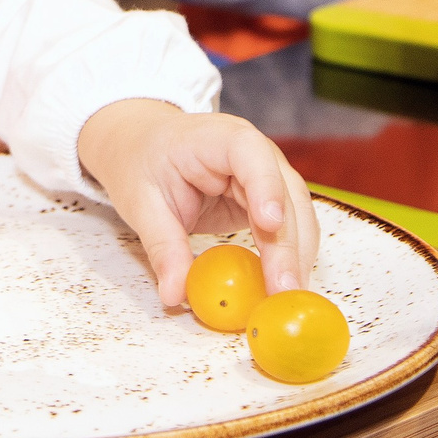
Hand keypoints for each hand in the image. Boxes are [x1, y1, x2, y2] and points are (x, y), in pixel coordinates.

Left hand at [77, 99, 319, 306]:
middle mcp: (254, 153)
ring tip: (286, 298)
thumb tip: (175, 293)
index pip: (250, 153)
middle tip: (283, 288)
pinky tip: (282, 288)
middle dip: (287, 243)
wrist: (144, 146)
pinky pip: (289, 229)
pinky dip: (288, 258)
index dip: (265, 186)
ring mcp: (267, 175)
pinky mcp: (269, 200)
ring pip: (297, 214)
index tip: (269, 224)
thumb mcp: (141, 202)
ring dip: (296, 257)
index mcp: (217, 138)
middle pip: (285, 193)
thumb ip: (163, 246)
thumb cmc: (143, 162)